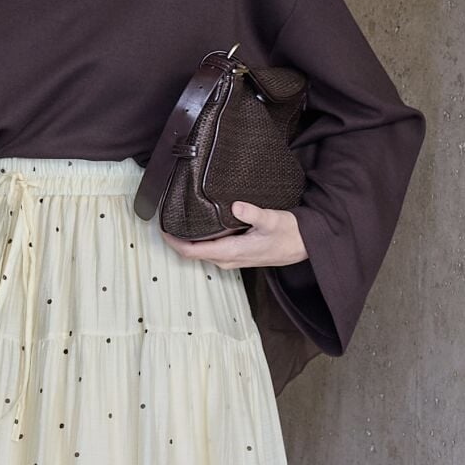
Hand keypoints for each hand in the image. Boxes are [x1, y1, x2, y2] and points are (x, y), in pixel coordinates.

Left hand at [161, 201, 308, 269]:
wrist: (303, 245)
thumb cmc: (289, 234)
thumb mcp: (272, 220)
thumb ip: (253, 213)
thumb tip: (236, 206)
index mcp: (231, 252)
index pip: (192, 251)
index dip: (173, 241)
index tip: (160, 227)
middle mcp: (226, 259)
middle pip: (191, 252)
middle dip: (175, 239)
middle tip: (163, 218)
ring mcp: (230, 259)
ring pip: (199, 252)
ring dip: (185, 240)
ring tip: (174, 221)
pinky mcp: (234, 255)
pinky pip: (209, 250)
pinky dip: (198, 240)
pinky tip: (196, 227)